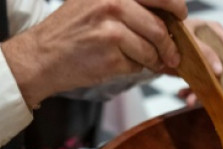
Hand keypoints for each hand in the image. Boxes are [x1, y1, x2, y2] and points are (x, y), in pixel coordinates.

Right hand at [2, 0, 188, 108]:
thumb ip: (128, 4)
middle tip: (172, 53)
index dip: (176, 6)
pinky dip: (136, 68)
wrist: (41, 56)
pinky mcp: (110, 55)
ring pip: (151, 48)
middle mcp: (113, 3)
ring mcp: (112, 30)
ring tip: (148, 62)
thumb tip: (168, 15)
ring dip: (154, 60)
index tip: (180, 16)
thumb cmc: (70, 31)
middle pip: (159, 26)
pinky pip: (138, 64)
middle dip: (169, 43)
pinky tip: (122, 64)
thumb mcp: (95, 2)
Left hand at [167, 19, 222, 106]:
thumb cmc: (173, 33)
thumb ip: (204, 52)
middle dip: (220, 86)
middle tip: (220, 98)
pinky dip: (190, 92)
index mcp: (215, 32)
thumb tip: (220, 71)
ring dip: (201, 93)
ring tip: (190, 100)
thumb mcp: (189, 40)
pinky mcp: (195, 71)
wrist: (155, 41)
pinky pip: (198, 85)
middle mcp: (213, 46)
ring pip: (211, 81)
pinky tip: (182, 94)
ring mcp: (205, 60)